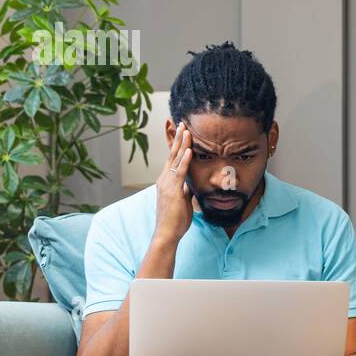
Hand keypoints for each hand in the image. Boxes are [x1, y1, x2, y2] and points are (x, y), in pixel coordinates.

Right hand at [154, 121, 195, 244]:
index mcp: (166, 181)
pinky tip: (189, 150)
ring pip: (175, 159)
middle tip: (182, 122)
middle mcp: (164, 179)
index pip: (172, 158)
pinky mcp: (173, 190)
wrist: (167, 233)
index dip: (176, 144)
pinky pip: (180, 172)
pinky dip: (184, 160)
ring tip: (186, 129)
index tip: (181, 131)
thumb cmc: (175, 219)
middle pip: (171, 154)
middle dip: (177, 138)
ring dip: (182, 144)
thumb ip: (186, 189)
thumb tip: (192, 183)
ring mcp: (167, 184)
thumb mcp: (183, 200)